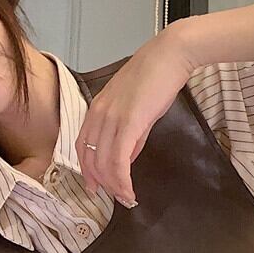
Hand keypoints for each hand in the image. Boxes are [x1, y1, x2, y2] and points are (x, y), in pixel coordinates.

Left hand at [74, 21, 195, 205]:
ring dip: (114, 185)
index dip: (86, 169)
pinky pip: (119, 159)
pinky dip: (122, 179)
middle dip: (100, 182)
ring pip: (104, 162)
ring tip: (124, 197)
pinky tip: (129, 190)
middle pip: (90, 158)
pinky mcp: (128, 123)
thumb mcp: (137, 108)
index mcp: (97, 108)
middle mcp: (99, 114)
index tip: (94, 186)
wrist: (170, 55)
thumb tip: (128, 157)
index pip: (83, 145)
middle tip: (112, 197)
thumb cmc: (156, 78)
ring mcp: (112, 118)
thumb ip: (130, 135)